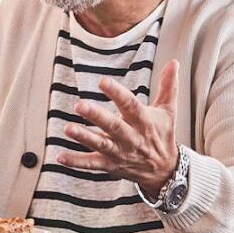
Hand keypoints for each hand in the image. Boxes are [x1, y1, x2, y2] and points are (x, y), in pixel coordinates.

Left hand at [55, 59, 180, 197]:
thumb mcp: (168, 110)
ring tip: (67, 129)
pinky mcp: (110, 166)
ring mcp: (120, 153)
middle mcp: (132, 138)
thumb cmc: (162, 135)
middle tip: (79, 105)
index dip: (117, 94)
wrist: (165, 170)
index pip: (130, 105)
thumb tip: (174, 62)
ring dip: (84, 137)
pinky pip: (92, 164)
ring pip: (101, 145)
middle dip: (96, 116)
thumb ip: (168, 86)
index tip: (103, 81)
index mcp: (144, 121)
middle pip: (114, 127)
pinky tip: (60, 156)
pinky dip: (76, 162)